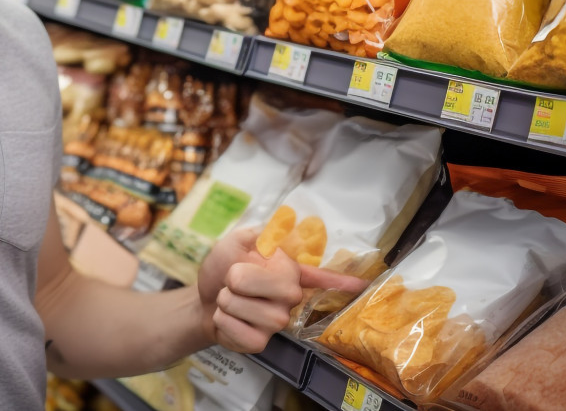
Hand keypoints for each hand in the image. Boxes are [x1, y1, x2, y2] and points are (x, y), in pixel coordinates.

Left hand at [196, 227, 369, 354]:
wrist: (201, 298)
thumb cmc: (223, 267)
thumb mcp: (237, 242)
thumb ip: (261, 234)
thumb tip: (287, 222)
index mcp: (288, 269)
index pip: (321, 276)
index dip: (342, 281)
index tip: (364, 284)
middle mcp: (289, 296)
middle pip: (282, 289)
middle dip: (242, 280)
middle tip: (232, 279)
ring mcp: (277, 321)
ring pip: (262, 314)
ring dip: (230, 302)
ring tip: (227, 298)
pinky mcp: (261, 343)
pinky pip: (248, 335)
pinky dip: (226, 323)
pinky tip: (225, 318)